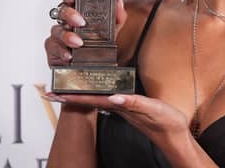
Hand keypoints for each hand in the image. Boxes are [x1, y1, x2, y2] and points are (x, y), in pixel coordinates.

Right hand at [44, 0, 127, 66]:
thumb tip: (118, 2)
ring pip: (57, 30)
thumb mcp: (113, 27)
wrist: (96, 61)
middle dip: (70, 14)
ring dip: (67, 36)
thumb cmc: (99, 39)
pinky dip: (61, 51)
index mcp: (77, 9)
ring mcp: (58, 34)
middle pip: (61, 11)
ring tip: (78, 42)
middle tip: (80, 22)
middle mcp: (65, 20)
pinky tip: (69, 55)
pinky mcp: (53, 49)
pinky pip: (53, 47)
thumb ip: (117, 15)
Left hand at [45, 92, 189, 145]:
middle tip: (50, 92)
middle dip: (68, 96)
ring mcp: (121, 109)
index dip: (70, 96)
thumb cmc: (165, 122)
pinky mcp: (128, 107)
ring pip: (95, 99)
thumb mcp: (151, 109)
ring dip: (80, 94)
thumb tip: (114, 97)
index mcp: (118, 106)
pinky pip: (106, 99)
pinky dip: (96, 93)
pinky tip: (95, 92)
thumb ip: (133, 103)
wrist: (175, 135)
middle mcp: (116, 107)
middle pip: (87, 100)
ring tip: (66, 89)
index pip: (89, 99)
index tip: (52, 94)